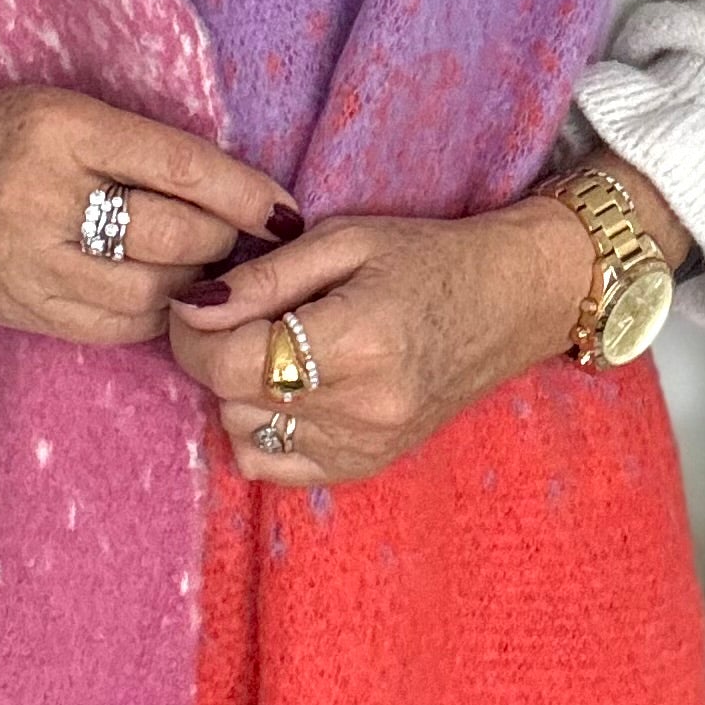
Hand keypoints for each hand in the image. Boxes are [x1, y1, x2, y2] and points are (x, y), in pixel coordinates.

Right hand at [0, 86, 300, 347]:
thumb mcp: (58, 113)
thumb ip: (136, 147)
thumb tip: (236, 192)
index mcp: (59, 128)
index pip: (179, 165)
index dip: (244, 193)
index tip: (284, 209)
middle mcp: (42, 196)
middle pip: (174, 235)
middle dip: (224, 242)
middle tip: (244, 240)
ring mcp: (29, 262)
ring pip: (154, 292)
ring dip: (199, 287)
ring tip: (211, 271)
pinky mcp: (24, 311)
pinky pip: (119, 327)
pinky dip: (159, 316)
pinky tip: (169, 299)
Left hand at [166, 198, 595, 484]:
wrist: (511, 301)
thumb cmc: (428, 256)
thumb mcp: (345, 239)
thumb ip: (266, 275)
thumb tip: (194, 305)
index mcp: (358, 340)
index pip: (231, 361)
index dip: (193, 332)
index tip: (198, 302)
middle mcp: (363, 406)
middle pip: (232, 396)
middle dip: (215, 353)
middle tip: (240, 314)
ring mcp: (367, 444)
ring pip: (245, 431)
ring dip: (239, 390)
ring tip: (274, 347)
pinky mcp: (368, 464)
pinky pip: (274, 466)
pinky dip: (263, 429)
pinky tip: (289, 390)